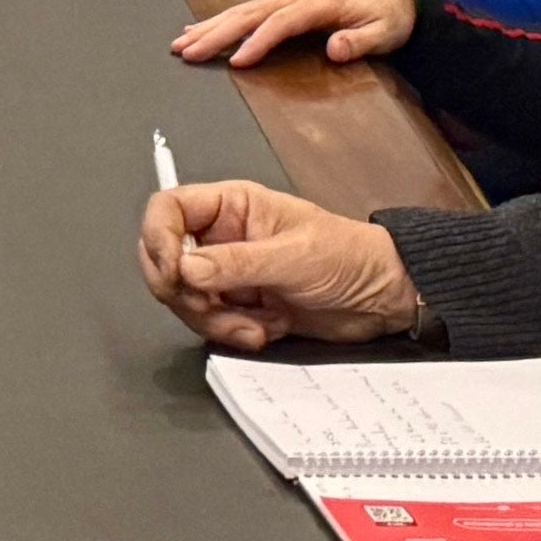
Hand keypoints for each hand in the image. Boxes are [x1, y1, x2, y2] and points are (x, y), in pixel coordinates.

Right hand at [138, 179, 424, 350]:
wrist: (382, 298)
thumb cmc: (349, 258)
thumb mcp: (293, 257)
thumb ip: (236, 264)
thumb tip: (185, 269)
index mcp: (232, 207)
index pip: (169, 210)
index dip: (158, 238)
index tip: (172, 270)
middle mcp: (222, 239)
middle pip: (167, 261)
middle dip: (184, 292)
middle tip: (210, 307)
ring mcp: (228, 276)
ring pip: (185, 300)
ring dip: (213, 320)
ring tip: (255, 326)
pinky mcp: (239, 308)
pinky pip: (211, 324)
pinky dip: (232, 333)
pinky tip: (267, 329)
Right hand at [177, 0, 419, 67]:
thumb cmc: (387, 18)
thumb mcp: (384, 33)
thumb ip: (360, 41)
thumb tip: (335, 48)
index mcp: (319, 3)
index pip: (281, 22)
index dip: (258, 41)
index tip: (237, 61)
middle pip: (251, 14)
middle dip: (217, 33)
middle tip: (189, 51)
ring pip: (242, 10)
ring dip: (211, 26)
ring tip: (182, 43)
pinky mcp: (283, 2)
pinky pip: (247, 11)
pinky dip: (221, 21)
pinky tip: (199, 30)